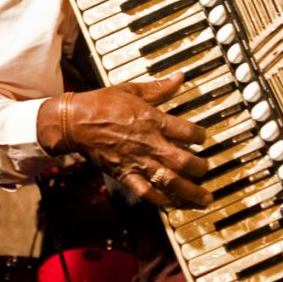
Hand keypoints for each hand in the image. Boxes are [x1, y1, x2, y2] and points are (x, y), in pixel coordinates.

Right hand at [38, 73, 210, 207]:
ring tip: (203, 198)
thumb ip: (159, 88)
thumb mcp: (133, 89)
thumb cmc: (102, 104)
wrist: (74, 122)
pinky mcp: (124, 174)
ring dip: (189, 191)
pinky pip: (146, 192)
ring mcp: (138, 161)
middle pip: (184, 161)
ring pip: (170, 181)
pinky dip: (161, 200)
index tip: (204, 139)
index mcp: (154, 120)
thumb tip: (179, 77)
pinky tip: (172, 204)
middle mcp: (150, 143)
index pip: (188, 132)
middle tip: (208, 170)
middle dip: (201, 168)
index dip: (202, 137)